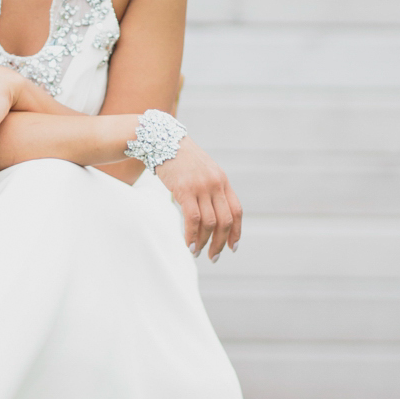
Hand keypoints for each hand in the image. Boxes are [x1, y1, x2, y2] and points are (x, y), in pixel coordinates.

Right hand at [155, 137, 242, 260]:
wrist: (162, 141)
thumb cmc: (181, 160)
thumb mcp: (203, 172)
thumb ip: (211, 189)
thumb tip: (213, 215)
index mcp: (223, 181)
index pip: (236, 211)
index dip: (236, 232)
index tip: (232, 248)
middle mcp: (215, 184)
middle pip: (225, 220)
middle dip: (220, 243)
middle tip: (213, 257)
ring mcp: (201, 186)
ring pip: (209, 222)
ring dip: (204, 242)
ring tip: (197, 252)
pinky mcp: (184, 189)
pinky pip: (192, 219)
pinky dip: (191, 235)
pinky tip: (188, 244)